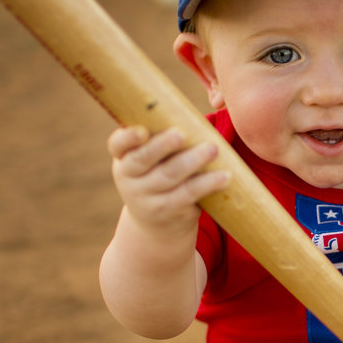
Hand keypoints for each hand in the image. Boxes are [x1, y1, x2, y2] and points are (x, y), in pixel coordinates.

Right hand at [107, 126, 229, 235]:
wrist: (157, 227)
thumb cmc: (159, 176)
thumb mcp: (151, 162)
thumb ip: (162, 139)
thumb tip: (193, 114)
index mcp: (123, 158)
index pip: (118, 144)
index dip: (127, 138)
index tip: (142, 131)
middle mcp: (129, 179)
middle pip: (143, 159)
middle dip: (163, 145)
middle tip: (181, 134)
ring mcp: (146, 198)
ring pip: (169, 176)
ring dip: (193, 161)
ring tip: (213, 149)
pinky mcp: (168, 211)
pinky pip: (188, 194)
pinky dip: (207, 183)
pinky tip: (224, 176)